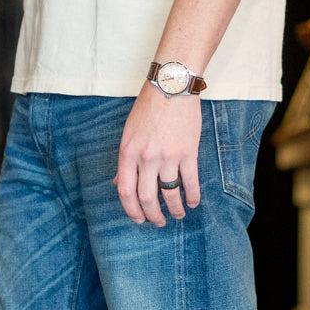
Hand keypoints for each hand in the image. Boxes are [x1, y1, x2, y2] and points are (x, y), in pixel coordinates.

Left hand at [115, 83, 202, 226]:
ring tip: (177, 215)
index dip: (131, 210)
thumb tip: (117, 182)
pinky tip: (192, 203)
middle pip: (147, 198)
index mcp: (128, 153)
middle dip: (152, 215)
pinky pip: (190, 182)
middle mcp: (146, 158)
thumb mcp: (128, 133)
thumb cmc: (148, 108)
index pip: (125, 191)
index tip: (138, 219)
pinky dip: (192, 196)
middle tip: (158, 222)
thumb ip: (125, 160)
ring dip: (174, 209)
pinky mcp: (188, 153)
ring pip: (170, 194)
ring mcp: (168, 156)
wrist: (171, 86)